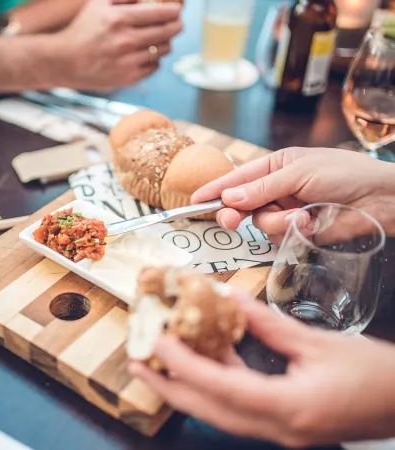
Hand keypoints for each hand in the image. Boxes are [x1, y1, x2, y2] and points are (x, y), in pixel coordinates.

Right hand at [59, 0, 182, 89]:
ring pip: (163, 50)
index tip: (177, 11)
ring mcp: (127, 62)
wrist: (65, 61)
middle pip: (166, 32)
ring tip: (161, 39)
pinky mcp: (128, 78)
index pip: (160, 13)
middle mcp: (125, 41)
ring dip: (166, 43)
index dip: (174, 11)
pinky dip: (155, 60)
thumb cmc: (84, 29)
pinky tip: (148, 55)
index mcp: (119, 19)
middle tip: (178, 24)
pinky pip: (154, 67)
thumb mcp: (99, 3)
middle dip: (176, 26)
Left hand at [130, 292, 394, 447]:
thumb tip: (230, 299)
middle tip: (137, 363)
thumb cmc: (374, 375)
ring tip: (158, 362)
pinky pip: (238, 409)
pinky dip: (215, 386)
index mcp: (288, 408)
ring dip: (187, 387)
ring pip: (220, 413)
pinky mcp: (283, 426)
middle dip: (168, 388)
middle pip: (209, 411)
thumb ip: (267, 323)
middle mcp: (278, 428)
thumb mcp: (317, 343)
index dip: (185, 364)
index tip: (157, 341)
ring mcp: (280, 432)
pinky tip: (206, 361)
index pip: (222, 387)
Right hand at [191, 147, 394, 243]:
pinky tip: (311, 223)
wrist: (380, 198)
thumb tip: (229, 197)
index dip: (215, 189)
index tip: (194, 200)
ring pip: (259, 223)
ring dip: (277, 222)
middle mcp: (275, 189)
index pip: (237, 178)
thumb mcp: (299, 173)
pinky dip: (292, 231)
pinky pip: (278, 236)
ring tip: (302, 216)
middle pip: (241, 204)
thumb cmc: (343, 173)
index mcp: (274, 166)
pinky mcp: (297, 231)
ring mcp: (285, 211)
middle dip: (234, 212)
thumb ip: (262, 188)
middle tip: (229, 220)